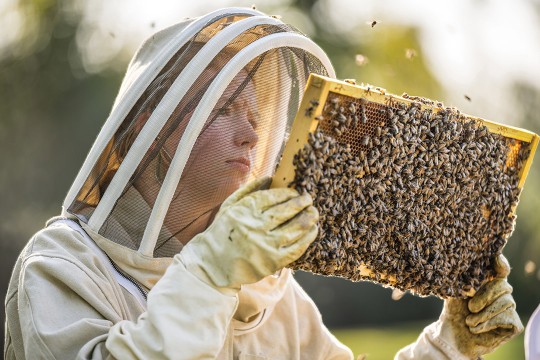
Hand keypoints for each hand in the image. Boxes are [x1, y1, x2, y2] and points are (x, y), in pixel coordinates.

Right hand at [179, 176, 318, 289]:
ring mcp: (264, 245)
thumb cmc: (221, 231)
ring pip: (294, 229)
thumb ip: (249, 190)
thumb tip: (270, 177)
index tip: (295, 192)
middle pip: (286, 211)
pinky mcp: (272, 262)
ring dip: (308, 219)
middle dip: (301, 203)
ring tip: (314, 213)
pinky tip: (312, 230)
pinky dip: (307, 238)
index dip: (288, 193)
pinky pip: (296, 248)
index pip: (273, 197)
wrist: (211, 264)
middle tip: (309, 199)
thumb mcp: (229, 206)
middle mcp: (255, 227)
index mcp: (244, 211)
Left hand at [438, 255, 523, 357]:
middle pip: (503, 285)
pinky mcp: (514, 323)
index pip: (500, 268)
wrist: (454, 335)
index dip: (500, 263)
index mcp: (488, 281)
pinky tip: (476, 328)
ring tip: (469, 321)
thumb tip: (472, 283)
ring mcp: (509, 307)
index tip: (496, 259)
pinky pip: (507, 318)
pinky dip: (489, 323)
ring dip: (484, 314)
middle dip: (486, 296)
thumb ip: (463, 283)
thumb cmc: (455, 311)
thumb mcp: (455, 294)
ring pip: (505, 302)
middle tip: (470, 307)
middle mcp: (501, 291)